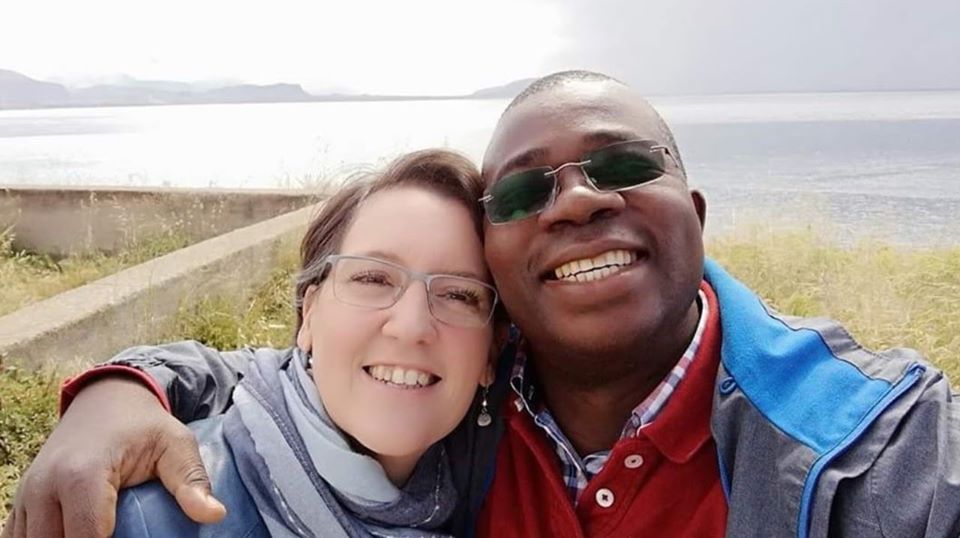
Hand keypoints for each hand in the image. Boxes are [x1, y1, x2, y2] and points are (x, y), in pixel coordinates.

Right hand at [1, 377, 224, 536]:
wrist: (106, 401)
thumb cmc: (144, 426)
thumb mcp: (176, 444)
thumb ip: (191, 480)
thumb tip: (215, 515)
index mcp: (81, 474)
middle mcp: (43, 487)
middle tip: (127, 536)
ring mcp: (26, 496)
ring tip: (108, 534)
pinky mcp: (21, 503)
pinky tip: (76, 535)